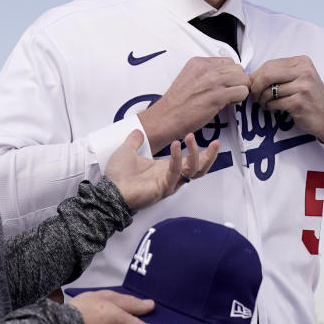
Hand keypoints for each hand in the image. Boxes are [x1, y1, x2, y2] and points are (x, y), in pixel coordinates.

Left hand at [104, 131, 219, 210]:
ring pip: (192, 172)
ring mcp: (168, 183)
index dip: (205, 153)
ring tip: (190, 138)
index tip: (214, 141)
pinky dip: (177, 158)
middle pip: (199, 170)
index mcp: (166, 169)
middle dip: (209, 156)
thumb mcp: (126, 152)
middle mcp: (171, 177)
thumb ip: (134, 141)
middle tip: (215, 142)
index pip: (192, 162)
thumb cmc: (118, 177)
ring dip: (194, 154)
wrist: (109, 191)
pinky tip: (176, 145)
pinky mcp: (162, 188)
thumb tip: (138, 132)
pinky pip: (175, 173)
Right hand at [137, 57, 250, 153]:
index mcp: (198, 62)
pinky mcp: (218, 95)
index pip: (228, 61)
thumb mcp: (189, 78)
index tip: (224, 84)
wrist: (166, 117)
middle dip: (237, 81)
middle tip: (229, 92)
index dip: (230, 74)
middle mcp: (206, 68)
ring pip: (243, 78)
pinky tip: (227, 104)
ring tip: (229, 98)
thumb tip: (224, 78)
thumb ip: (206, 74)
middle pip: (238, 68)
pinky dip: (239, 99)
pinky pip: (242, 91)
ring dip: (240, 89)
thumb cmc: (177, 103)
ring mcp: (213, 81)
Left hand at [248, 56, 323, 143]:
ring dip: (262, 100)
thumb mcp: (299, 78)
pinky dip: (270, 108)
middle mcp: (304, 72)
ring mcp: (303, 87)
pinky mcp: (300, 103)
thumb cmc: (310, 98)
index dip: (256, 76)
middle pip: (266, 75)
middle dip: (256, 87)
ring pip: (268, 91)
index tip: (254, 86)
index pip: (269, 64)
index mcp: (302, 62)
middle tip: (255, 97)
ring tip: (267, 104)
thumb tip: (251, 77)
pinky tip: (275, 109)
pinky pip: (274, 103)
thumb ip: (279, 73)